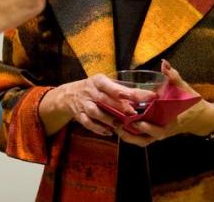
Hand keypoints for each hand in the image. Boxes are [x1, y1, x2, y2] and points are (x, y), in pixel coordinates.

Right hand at [39, 73, 158, 136]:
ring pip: (95, 112)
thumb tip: (143, 96)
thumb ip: (120, 89)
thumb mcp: (104, 83)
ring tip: (120, 125)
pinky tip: (109, 132)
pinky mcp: (80, 115)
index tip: (144, 97)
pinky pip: (88, 123)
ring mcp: (84, 104)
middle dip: (119, 106)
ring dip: (108, 119)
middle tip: (132, 112)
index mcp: (98, 81)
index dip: (128, 93)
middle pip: (104, 99)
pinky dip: (98, 128)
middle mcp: (90, 92)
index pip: (113, 86)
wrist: (69, 95)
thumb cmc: (93, 88)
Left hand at [115, 59, 213, 145]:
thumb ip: (173, 76)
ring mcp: (162, 134)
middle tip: (120, 122)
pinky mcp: (157, 135)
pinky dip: (132, 137)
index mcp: (174, 118)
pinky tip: (119, 129)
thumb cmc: (192, 102)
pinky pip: (143, 140)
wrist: (200, 118)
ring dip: (130, 136)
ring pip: (144, 140)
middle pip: (149, 134)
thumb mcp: (185, 88)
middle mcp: (167, 128)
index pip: (160, 121)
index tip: (136, 116)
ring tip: (115, 126)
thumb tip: (164, 63)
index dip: (147, 121)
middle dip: (134, 129)